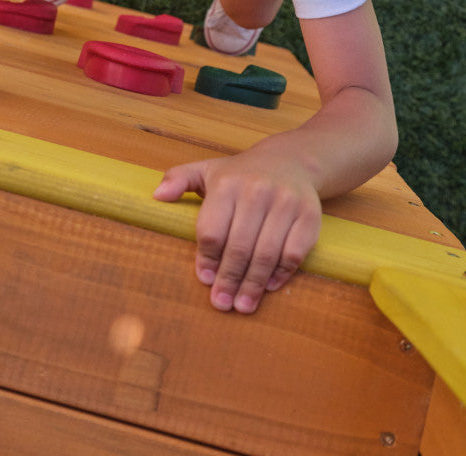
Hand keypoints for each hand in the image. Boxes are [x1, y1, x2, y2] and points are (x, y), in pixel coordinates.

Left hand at [153, 145, 321, 313]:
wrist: (291, 161)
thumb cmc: (241, 174)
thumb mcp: (207, 170)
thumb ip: (178, 179)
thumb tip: (157, 196)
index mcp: (227, 183)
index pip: (213, 230)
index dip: (207, 259)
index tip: (205, 279)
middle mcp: (257, 190)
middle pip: (239, 247)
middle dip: (228, 279)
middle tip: (221, 303)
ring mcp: (285, 202)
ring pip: (266, 253)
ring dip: (253, 284)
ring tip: (243, 305)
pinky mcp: (309, 215)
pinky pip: (294, 252)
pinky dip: (281, 273)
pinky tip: (269, 286)